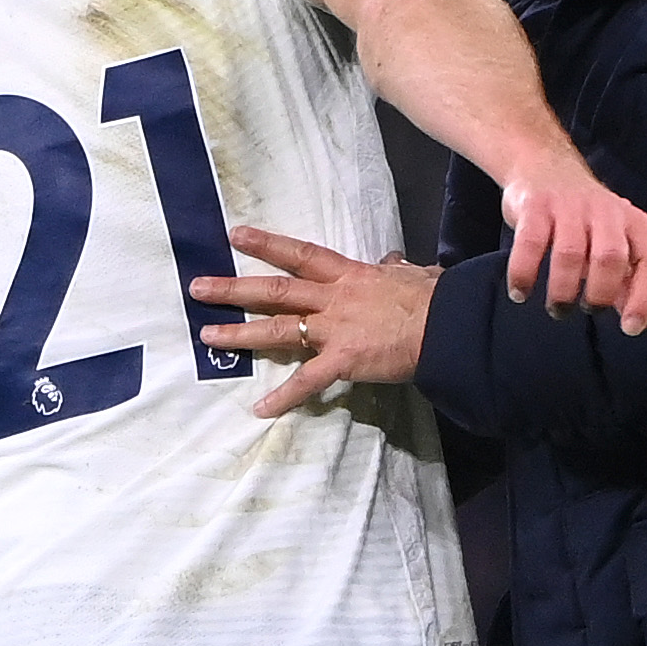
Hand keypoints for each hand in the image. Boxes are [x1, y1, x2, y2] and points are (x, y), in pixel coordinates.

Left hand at [191, 228, 441, 417]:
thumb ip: (395, 270)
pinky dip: (283, 397)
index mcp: (350, 275)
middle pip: (275, 291)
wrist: (448, 324)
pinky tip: (259, 410)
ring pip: (279, 328)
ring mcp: (335, 329)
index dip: (268, 244)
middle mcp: (334, 298)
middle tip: (198, 287)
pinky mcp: (343, 360)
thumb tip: (394, 261)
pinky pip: (307, 381)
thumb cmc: (435, 298)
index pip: (301, 254)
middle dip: (234, 288)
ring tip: (208, 334)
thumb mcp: (412, 275)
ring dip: (241, 332)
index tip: (236, 235)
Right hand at [498, 152, 646, 334]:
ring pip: (571, 253)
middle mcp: (606, 211)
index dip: (646, 297)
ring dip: (563, 290)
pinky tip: (520, 292)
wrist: (544, 166)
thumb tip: (642, 321)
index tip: (631, 327)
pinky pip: (531, 243)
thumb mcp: (615, 243)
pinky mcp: (535, 205)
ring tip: (558, 308)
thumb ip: (629, 280)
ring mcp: (570, 206)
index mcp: (634, 223)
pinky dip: (524, 273)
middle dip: (599, 293)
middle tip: (586, 310)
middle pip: (611, 257)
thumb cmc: (585, 219)